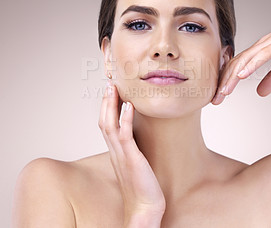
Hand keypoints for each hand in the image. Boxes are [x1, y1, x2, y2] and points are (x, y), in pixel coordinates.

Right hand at [98, 80, 165, 226]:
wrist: (144, 208)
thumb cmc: (143, 188)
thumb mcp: (136, 165)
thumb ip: (134, 152)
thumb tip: (139, 142)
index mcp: (116, 152)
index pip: (107, 125)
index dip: (107, 108)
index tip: (111, 92)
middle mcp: (115, 152)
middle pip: (104, 121)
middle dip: (106, 101)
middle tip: (110, 83)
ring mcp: (121, 155)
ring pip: (110, 125)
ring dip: (111, 105)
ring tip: (114, 88)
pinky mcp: (131, 159)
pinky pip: (125, 136)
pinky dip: (125, 119)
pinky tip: (129, 106)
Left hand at [212, 8, 270, 103]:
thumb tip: (260, 93)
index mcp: (260, 51)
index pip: (237, 67)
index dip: (226, 82)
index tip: (219, 96)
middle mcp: (259, 46)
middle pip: (235, 65)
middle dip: (223, 83)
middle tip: (215, 99)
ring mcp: (268, 44)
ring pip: (244, 61)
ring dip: (232, 77)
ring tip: (223, 92)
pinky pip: (261, 56)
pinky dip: (250, 66)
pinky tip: (241, 76)